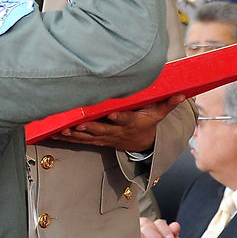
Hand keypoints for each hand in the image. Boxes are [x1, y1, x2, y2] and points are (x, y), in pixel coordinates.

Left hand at [54, 95, 186, 150]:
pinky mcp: (96, 140)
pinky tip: (55, 133)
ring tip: (63, 130)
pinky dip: (68, 137)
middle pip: (101, 129)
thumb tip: (181, 94)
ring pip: (88, 136)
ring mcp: (105, 137)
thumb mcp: (158, 114)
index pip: (125, 119)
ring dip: (75, 133)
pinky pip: (81, 140)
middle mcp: (116, 131)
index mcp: (131, 123)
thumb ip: (167, 103)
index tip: (111, 113)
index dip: (118, 117)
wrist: (141, 143)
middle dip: (89, 127)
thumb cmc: (147, 123)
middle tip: (77, 123)